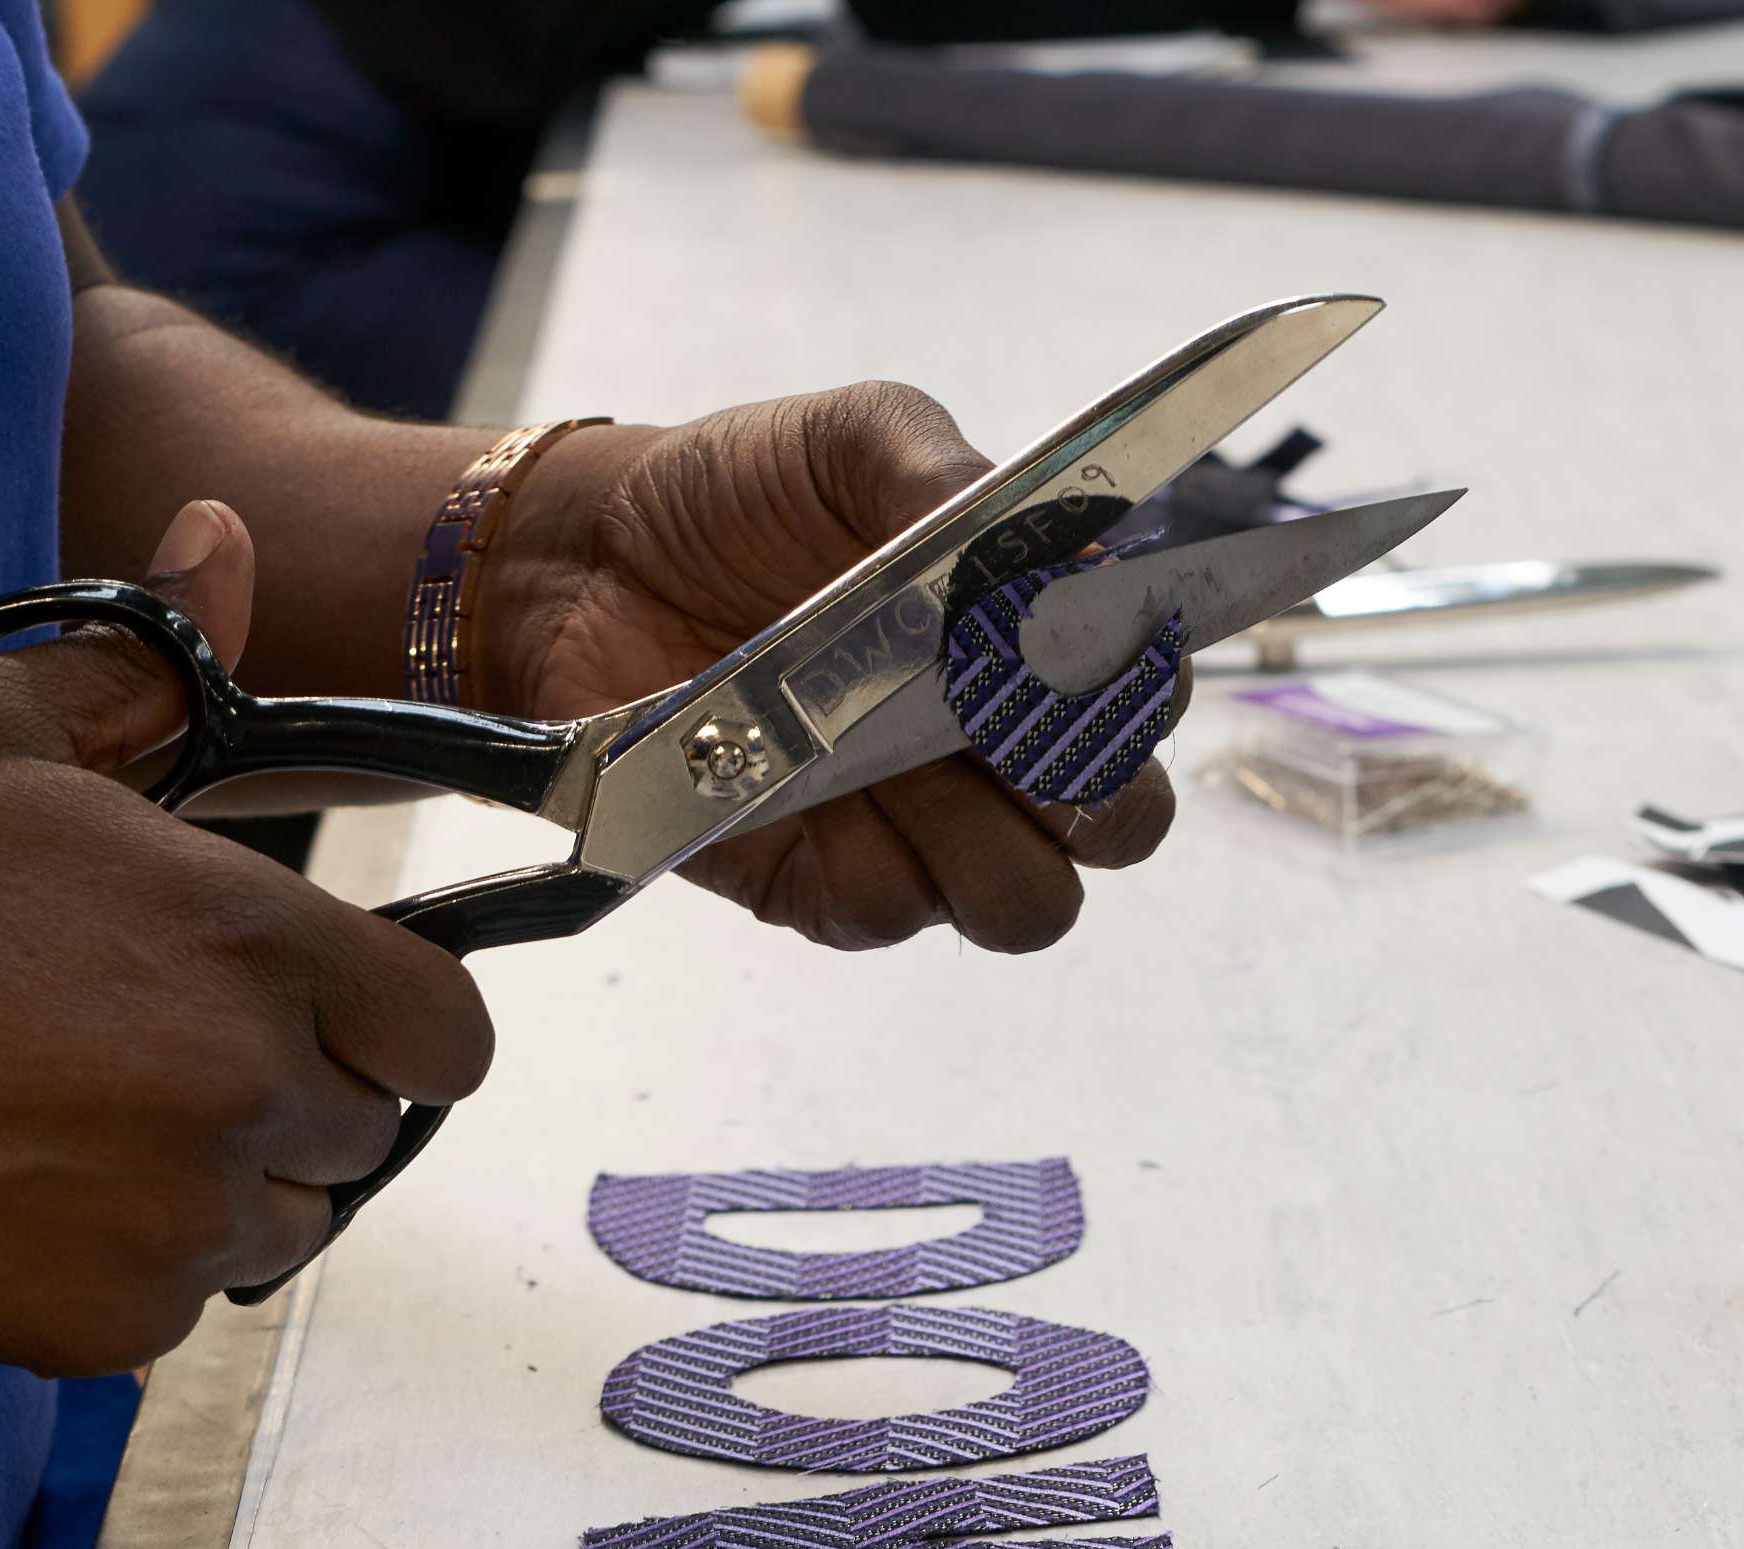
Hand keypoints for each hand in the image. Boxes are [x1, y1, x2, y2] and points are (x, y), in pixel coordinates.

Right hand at [0, 502, 492, 1374]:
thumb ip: (136, 668)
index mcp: (248, 943)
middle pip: (365, 1128)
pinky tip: (29, 1186)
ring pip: (284, 1222)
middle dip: (294, 1092)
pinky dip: (133, 1259)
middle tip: (159, 1048)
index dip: (401, 1022)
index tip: (339, 1012)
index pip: (444, 1030)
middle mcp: (246, 1092)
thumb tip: (225, 542)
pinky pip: (184, 1298)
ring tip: (83, 1115)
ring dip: (219, 1182)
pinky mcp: (123, 1320)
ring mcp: (189, 1222)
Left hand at [483, 385, 1179, 954]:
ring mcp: (927, 832)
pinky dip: (864, 852)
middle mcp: (1002, 756)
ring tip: (895, 750)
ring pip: (1030, 903)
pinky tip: (803, 777)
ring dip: (983, 837)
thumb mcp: (853, 441)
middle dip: (1095, 794)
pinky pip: (896, 911)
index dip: (1146, 696)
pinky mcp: (836, 888)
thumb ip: (946, 475)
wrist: (593, 564)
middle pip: (1122, 829)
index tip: (1096, 658)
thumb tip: (1033, 544)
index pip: (1151, 702)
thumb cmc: (740, 498)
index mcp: (1035, 647)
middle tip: (1016, 731)